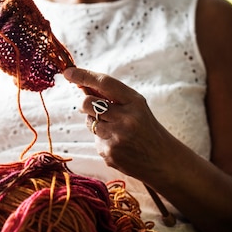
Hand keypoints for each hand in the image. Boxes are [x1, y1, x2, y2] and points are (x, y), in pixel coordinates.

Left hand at [63, 66, 178, 183]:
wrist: (163, 160)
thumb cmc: (146, 128)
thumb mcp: (136, 107)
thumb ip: (112, 96)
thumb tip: (82, 84)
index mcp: (134, 102)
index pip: (104, 83)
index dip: (84, 75)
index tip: (69, 72)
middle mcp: (125, 118)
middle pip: (87, 103)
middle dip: (86, 104)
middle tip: (95, 109)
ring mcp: (116, 137)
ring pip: (88, 122)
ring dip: (96, 124)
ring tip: (116, 130)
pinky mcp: (109, 153)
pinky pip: (95, 140)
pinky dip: (103, 140)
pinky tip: (119, 145)